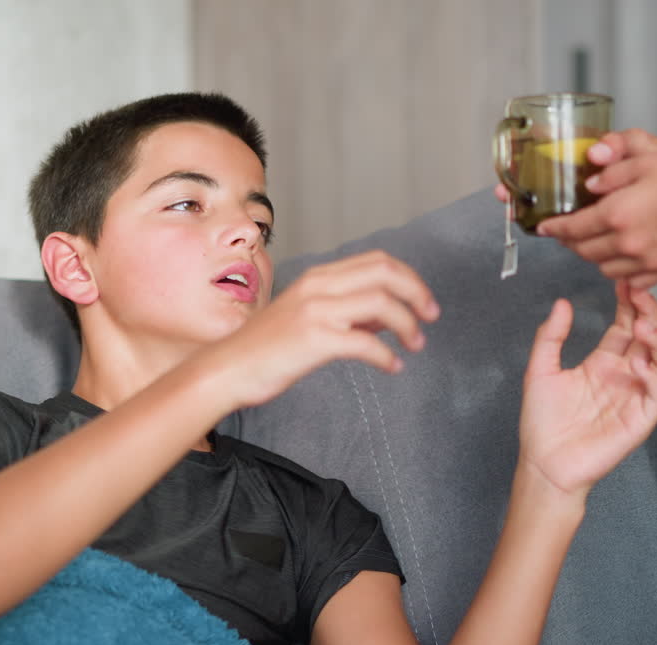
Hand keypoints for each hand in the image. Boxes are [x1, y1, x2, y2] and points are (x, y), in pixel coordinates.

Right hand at [207, 250, 439, 407]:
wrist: (225, 370)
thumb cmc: (264, 349)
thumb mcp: (307, 317)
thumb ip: (347, 312)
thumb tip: (387, 316)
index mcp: (319, 276)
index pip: (377, 261)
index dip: (409, 278)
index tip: (424, 301)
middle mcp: (319, 286)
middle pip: (386, 272)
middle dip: (418, 293)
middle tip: (431, 317)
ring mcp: (316, 311)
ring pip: (382, 303)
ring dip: (408, 325)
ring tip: (415, 345)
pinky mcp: (314, 339)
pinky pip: (366, 343)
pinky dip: (387, 356)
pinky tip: (392, 367)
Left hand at [495, 129, 656, 289]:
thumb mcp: (647, 154)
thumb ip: (612, 164)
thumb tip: (590, 175)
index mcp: (617, 213)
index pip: (572, 227)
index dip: (554, 228)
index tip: (544, 227)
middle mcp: (626, 243)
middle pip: (584, 251)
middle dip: (571, 242)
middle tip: (568, 233)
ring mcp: (645, 261)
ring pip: (604, 268)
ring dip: (594, 257)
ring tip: (594, 243)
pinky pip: (631, 281)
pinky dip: (620, 272)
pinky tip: (622, 259)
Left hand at [514, 281, 656, 502]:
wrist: (543, 463)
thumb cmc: (541, 423)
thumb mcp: (540, 371)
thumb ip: (550, 337)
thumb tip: (561, 303)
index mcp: (603, 364)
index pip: (624, 327)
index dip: (628, 304)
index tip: (623, 282)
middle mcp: (623, 377)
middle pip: (648, 338)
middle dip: (648, 313)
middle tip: (639, 291)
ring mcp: (634, 397)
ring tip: (643, 324)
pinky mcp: (639, 420)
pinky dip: (655, 377)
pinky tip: (638, 364)